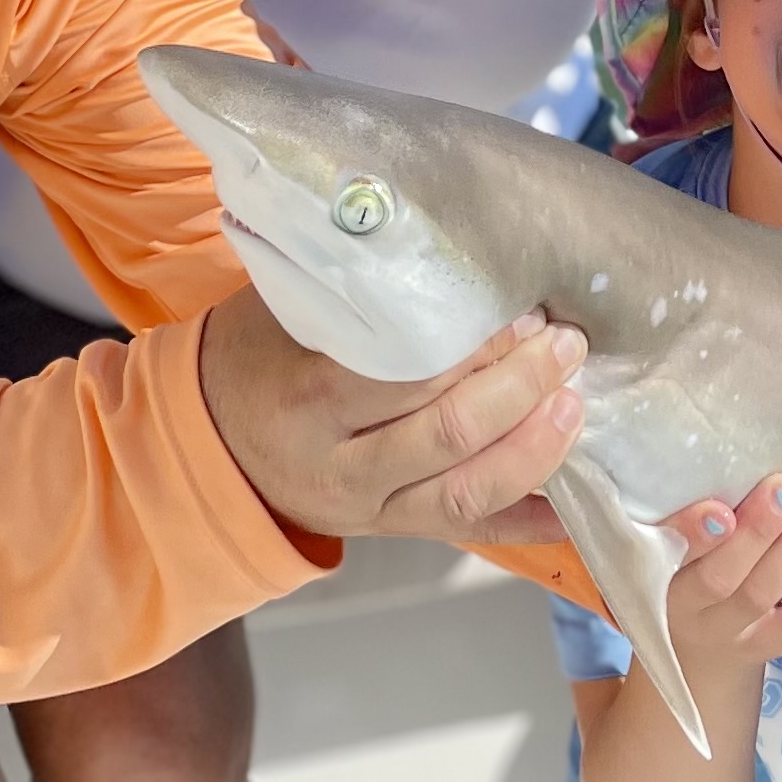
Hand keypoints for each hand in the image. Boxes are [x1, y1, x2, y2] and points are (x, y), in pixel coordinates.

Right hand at [198, 291, 582, 549]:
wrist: (206, 444)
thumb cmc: (257, 356)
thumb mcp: (289, 310)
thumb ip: (363, 290)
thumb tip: (455, 249)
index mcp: (310, 399)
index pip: (407, 375)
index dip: (476, 347)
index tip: (520, 311)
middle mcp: (341, 465)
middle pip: (448, 435)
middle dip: (521, 389)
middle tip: (564, 343)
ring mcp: (367, 509)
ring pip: (465, 493)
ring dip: (534, 450)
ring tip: (575, 403)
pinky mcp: (390, 532)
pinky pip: (468, 533)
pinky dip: (530, 522)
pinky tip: (575, 501)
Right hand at [662, 473, 781, 689]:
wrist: (692, 653)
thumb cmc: (680, 571)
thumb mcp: (664, 546)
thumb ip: (680, 507)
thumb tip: (720, 435)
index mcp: (655, 575)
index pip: (668, 553)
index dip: (693, 535)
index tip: (721, 509)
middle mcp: (690, 610)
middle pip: (721, 577)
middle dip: (757, 533)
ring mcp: (731, 633)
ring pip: (761, 595)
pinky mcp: (768, 648)